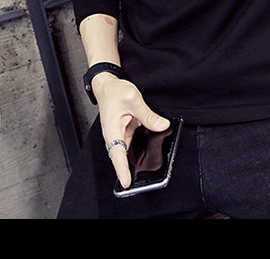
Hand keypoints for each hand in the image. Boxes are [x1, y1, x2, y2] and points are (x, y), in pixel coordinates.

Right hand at [93, 73, 169, 188]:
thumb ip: (148, 114)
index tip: (126, 183)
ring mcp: (118, 136)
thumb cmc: (115, 92)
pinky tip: (148, 149)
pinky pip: (131, 145)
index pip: (117, 154)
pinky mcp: (123, 135)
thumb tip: (162, 125)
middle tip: (142, 182)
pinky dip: (139, 148)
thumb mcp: (134, 99)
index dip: (122, 170)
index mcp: (112, 129)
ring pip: (127, 153)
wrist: (107, 86)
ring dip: (136, 160)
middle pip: (122, 158)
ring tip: (149, 167)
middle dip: (130, 170)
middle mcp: (113, 136)